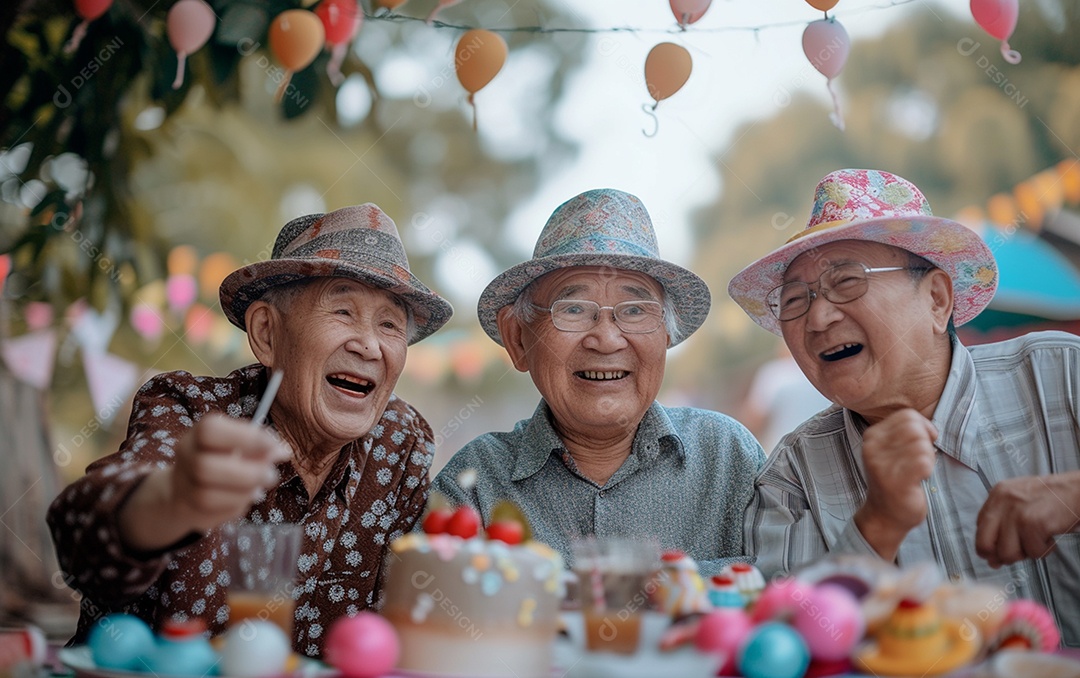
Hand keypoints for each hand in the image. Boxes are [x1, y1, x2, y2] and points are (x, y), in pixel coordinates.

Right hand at [120, 414, 291, 550]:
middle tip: (270, 475)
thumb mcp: (239, 446)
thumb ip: (259, 446)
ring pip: (207, 496)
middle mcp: (185, 458)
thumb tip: (282, 452)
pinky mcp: (189, 511)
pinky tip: (244, 499)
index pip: (211, 431)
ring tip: (259, 489)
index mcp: (197, 434)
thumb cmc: (221, 459)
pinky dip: (236, 507)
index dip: (245, 438)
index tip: (273, 445)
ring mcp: (182, 487)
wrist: (186, 488)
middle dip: (246, 474)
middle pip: (205, 467)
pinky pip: (213, 514)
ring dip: (242, 494)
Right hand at [854, 409, 937, 559]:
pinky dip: (928, 469)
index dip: (923, 426)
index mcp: (872, 436)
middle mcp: (873, 448)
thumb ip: (903, 433)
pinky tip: (920, 479)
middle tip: (921, 459)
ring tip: (919, 470)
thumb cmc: (894, 480)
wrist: (885, 515)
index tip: (924, 442)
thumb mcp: (890, 450)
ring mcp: (883, 465)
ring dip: (928, 457)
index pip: (907, 415)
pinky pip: (924, 462)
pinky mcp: (896, 481)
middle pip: (914, 427)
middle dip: (926, 442)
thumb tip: (926, 426)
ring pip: (921, 444)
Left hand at [976, 472, 1079, 567]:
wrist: (1079, 491)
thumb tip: (992, 559)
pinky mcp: (1033, 523)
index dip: (989, 546)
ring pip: (1008, 553)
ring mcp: (1017, 513)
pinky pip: (1033, 552)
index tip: (998, 553)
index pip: (979, 529)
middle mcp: (1002, 502)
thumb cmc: (1052, 500)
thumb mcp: (1019, 502)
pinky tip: (1050, 538)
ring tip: (1038, 540)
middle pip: (984, 544)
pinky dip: (1044, 550)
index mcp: (997, 495)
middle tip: (1018, 553)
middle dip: (1000, 556)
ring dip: (1026, 553)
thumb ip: (1003, 525)